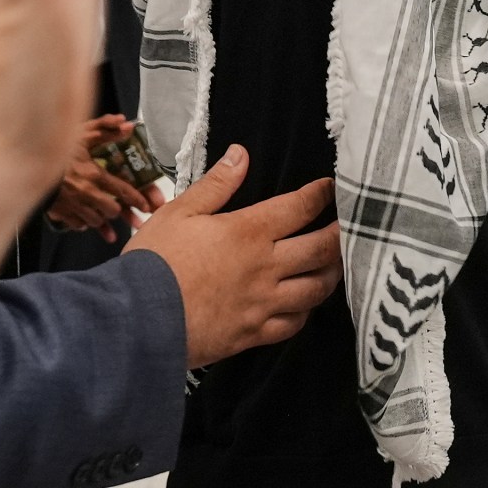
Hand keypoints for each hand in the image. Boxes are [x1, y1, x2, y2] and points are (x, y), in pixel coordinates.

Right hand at [47, 115, 166, 241]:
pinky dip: (82, 223)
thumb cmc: (54, 147)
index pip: (123, 191)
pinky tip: (84, 220)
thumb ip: (105, 128)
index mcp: (94, 175)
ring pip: (96, 220)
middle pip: (111, 210)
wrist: (25, 164)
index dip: (138, 200)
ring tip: (104, 217)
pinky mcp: (60, 213)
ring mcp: (73, 205)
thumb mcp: (81, 132)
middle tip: (122, 210)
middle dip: (117, 210)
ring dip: (101, 219)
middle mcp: (86, 193)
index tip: (146, 206)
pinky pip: (77, 225)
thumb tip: (126, 124)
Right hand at [125, 145, 341, 367]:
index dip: (321, 194)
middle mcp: (265, 267)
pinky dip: (305, 312)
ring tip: (335, 264)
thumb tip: (240, 154)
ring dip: (331, 274)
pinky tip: (303, 304)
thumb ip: (216, 184)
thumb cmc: (154, 262)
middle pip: (321, 249)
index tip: (332, 188)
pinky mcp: (254, 334)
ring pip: (316, 289)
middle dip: (340, 234)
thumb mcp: (179, 212)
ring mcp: (263, 304)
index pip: (299, 207)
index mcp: (248, 231)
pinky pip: (293, 324)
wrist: (137, 321)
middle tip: (350, 226)